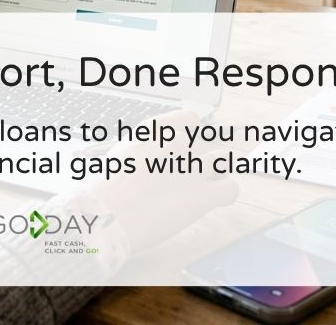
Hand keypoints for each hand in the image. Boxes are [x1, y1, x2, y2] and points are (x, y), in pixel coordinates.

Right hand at [83, 110, 238, 251]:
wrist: (104, 216)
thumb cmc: (105, 191)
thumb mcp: (121, 154)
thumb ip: (144, 149)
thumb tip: (153, 158)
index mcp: (156, 131)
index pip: (190, 119)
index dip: (190, 134)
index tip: (184, 147)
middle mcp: (178, 145)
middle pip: (208, 141)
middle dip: (201, 158)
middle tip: (188, 176)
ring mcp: (193, 169)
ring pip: (224, 161)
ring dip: (217, 172)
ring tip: (203, 187)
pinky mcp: (202, 196)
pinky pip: (231, 188)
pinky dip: (226, 194)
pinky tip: (212, 201)